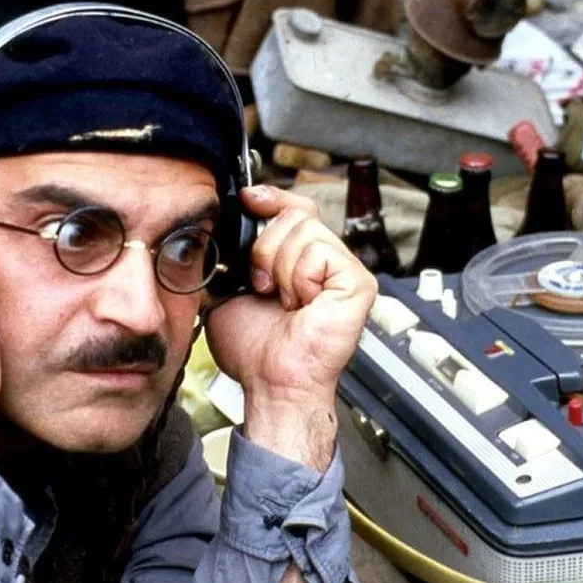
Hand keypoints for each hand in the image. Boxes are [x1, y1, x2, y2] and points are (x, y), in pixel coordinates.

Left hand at [205, 185, 376, 468]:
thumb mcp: (231, 288)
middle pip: (296, 213)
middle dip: (265, 249)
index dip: (271, 199)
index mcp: (302, 262)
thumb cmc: (255, 349)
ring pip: (304, 231)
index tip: (249, 201)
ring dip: (280, 269)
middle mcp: (327, 263)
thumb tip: (224, 226)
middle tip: (264, 287)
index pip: (296, 207)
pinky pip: (319, 254)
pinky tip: (301, 305)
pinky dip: (299, 280)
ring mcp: (346, 272)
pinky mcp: (357, 284)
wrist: (270, 382)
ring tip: (285, 301)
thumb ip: (234, 256)